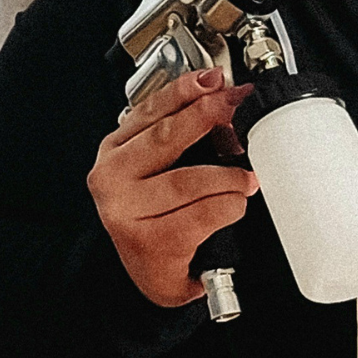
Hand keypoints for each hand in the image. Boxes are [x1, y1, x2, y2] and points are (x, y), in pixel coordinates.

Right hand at [87, 68, 256, 309]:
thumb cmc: (158, 220)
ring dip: (228, 178)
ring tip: (246, 179)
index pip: (150, 112)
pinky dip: (229, 207)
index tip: (213, 79)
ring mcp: (126, 212)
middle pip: (166, 138)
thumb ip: (175, 135)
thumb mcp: (156, 170)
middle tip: (235, 107)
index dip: (185, 92)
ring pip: (190, 180)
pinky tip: (235, 205)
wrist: (154, 278)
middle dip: (207, 118)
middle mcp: (111, 179)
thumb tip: (219, 98)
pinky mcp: (149, 241)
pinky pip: (204, 214)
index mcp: (114, 152)